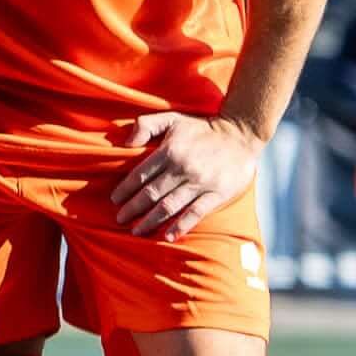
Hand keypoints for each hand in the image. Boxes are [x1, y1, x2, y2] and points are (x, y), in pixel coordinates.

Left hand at [108, 110, 265, 239]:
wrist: (240, 134)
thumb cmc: (201, 128)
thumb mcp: (171, 118)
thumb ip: (145, 125)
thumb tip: (126, 143)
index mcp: (169, 151)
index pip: (140, 174)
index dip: (125, 189)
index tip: (115, 200)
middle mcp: (182, 168)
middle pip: (151, 193)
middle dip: (132, 208)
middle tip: (120, 218)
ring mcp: (199, 183)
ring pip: (169, 206)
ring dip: (150, 220)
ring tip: (137, 230)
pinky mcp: (216, 193)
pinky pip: (195, 213)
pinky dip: (180, 226)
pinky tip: (168, 236)